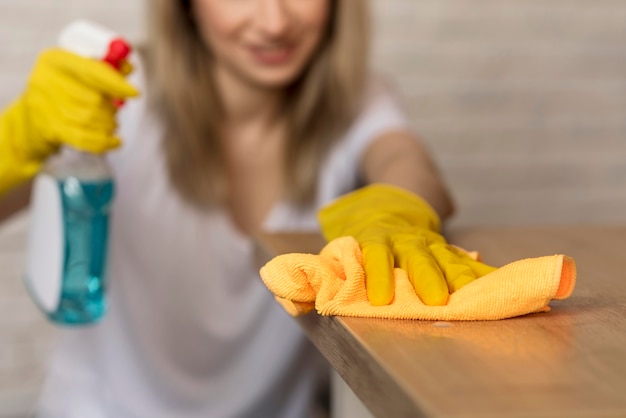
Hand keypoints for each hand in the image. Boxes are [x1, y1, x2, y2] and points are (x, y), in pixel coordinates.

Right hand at [0, 48, 137, 193]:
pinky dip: (105, 142)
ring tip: (111, 122)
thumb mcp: (79, 72)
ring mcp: (44, 107)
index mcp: (54, 60)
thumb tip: (129, 69)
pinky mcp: (50, 129)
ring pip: (91, 119)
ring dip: (109, 123)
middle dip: (112, 108)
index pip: (91, 71)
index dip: (115, 83)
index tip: (134, 93)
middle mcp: (45, 81)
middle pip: (93, 99)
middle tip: (116, 109)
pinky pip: (84, 139)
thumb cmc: (64, 90)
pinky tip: (116, 141)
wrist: (33, 118)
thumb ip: (106, 68)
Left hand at [318, 184, 496, 305]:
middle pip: (418, 257)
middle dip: (428, 278)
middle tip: (437, 301)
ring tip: (476, 297)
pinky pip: (466, 262)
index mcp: (375, 236)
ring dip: (461, 278)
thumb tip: (291, 298)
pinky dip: (482, 274)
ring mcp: (429, 243)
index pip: (375, 254)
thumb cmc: (361, 231)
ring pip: (448, 258)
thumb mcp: (337, 241)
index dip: (379, 274)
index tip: (381, 298)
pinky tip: (498, 286)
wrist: (394, 201)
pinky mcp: (446, 250)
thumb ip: (317, 270)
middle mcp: (405, 239)